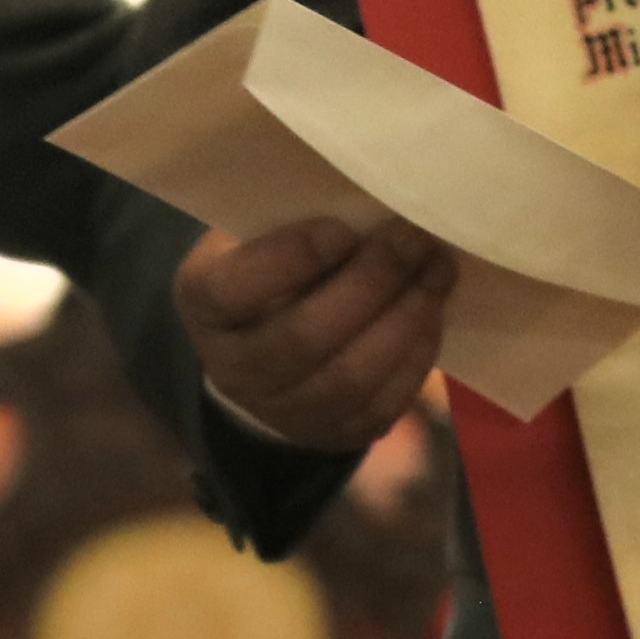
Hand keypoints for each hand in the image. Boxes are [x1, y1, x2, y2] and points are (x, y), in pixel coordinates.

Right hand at [177, 213, 456, 448]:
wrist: (263, 346)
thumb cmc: (268, 264)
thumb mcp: (257, 232)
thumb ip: (295, 218)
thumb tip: (371, 202)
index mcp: (202, 302)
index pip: (235, 289)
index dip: (291, 259)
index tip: (342, 228)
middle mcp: (233, 368)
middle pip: (304, 338)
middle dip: (370, 284)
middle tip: (414, 239)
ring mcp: (281, 412)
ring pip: (349, 379)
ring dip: (404, 321)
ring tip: (437, 271)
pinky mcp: (331, 436)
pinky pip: (380, 406)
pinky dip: (414, 358)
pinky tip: (431, 313)